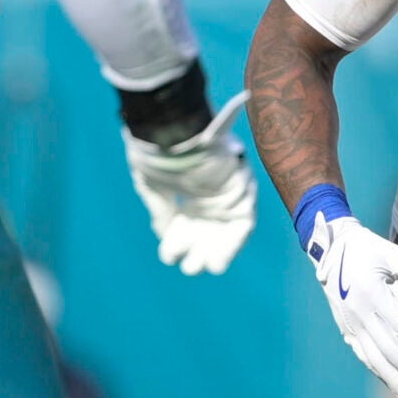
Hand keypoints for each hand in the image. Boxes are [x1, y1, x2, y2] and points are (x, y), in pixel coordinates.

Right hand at [125, 92, 256, 274]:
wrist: (173, 127)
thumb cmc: (159, 152)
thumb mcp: (154, 185)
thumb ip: (162, 211)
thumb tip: (165, 236)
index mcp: (189, 186)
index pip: (189, 221)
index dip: (179, 241)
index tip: (169, 253)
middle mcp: (211, 190)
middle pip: (208, 228)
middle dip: (198, 251)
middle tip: (188, 267)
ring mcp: (228, 190)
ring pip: (226, 229)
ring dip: (216, 252)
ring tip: (202, 269)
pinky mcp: (243, 191)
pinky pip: (244, 224)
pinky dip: (232, 244)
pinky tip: (217, 261)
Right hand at [305, 212, 397, 397]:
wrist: (331, 248)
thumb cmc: (370, 251)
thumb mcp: (396, 257)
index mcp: (372, 293)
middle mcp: (358, 312)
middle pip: (387, 348)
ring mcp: (349, 323)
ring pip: (373, 357)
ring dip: (393, 378)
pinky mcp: (345, 329)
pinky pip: (362, 354)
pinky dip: (378, 370)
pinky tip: (392, 382)